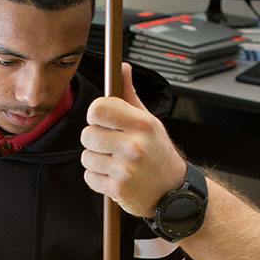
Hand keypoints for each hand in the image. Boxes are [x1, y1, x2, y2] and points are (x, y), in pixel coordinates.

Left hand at [80, 62, 187, 216]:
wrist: (173, 191)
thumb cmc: (158, 153)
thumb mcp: (149, 121)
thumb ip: (129, 95)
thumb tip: (122, 68)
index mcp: (141, 124)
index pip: (98, 109)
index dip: (96, 115)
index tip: (103, 121)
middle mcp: (134, 145)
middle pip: (87, 134)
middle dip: (94, 140)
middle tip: (110, 145)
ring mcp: (126, 169)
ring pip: (86, 157)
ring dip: (96, 161)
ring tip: (115, 163)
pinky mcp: (118, 189)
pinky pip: (90, 177)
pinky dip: (98, 179)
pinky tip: (115, 177)